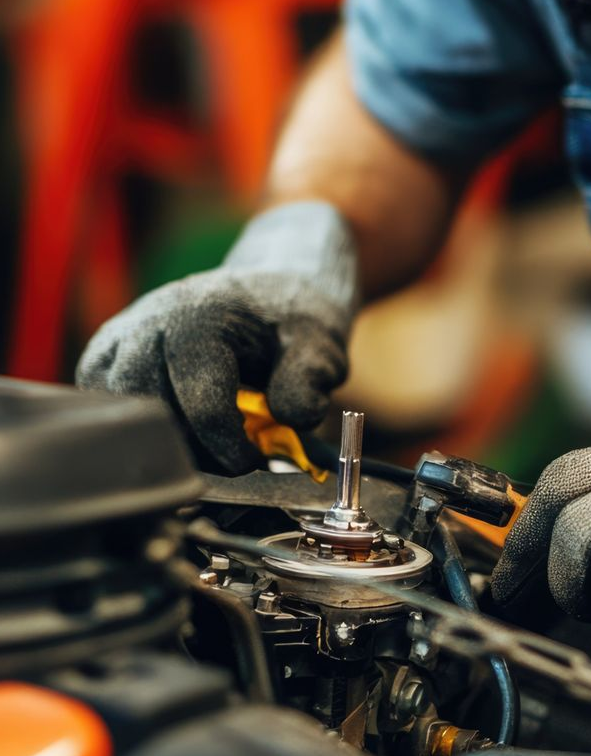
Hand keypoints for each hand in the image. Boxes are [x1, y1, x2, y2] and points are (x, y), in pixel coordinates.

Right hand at [77, 202, 358, 472]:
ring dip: (168, 444)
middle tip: (230, 457)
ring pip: (122, 419)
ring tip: (209, 444)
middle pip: (152, 417)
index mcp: (198, 317)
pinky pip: (109, 413)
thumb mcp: (320, 344)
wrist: (267, 294)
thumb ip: (310, 378)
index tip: (255, 460)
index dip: (231, 449)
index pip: (201, 406)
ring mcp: (118, 342)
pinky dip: (146, 432)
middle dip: (195, 450)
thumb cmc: (291, 322)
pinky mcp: (105, 360)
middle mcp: (146, 324)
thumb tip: (291, 416)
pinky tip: (184, 431)